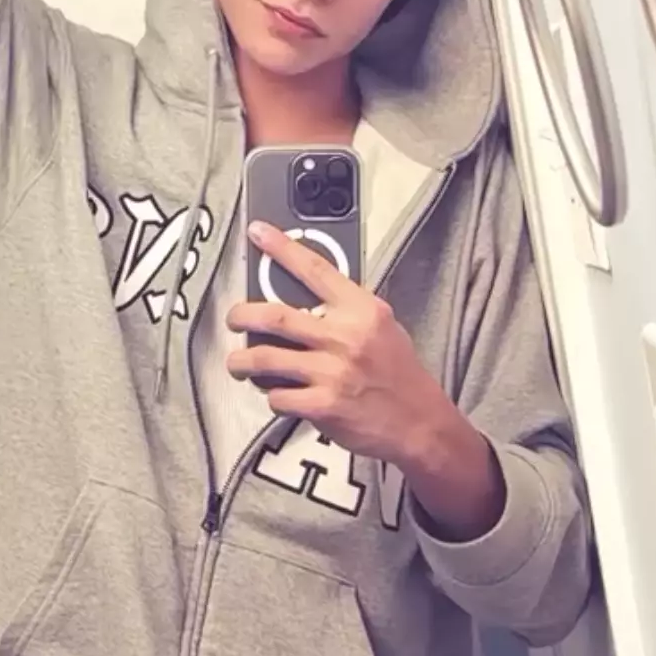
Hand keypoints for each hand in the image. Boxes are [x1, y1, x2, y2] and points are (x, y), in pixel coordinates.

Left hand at [227, 222, 505, 539]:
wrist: (421, 423)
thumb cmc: (399, 374)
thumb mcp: (383, 324)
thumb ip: (348, 306)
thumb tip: (307, 289)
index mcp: (360, 311)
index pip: (314, 269)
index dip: (281, 248)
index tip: (258, 232)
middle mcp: (344, 338)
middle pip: (275, 316)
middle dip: (242, 315)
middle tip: (234, 318)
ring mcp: (332, 373)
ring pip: (266, 358)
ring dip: (243, 361)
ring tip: (238, 362)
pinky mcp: (323, 406)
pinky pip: (278, 396)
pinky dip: (272, 395)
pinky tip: (278, 393)